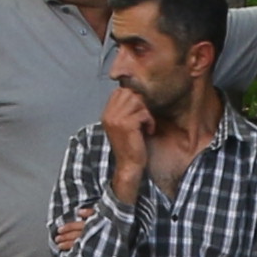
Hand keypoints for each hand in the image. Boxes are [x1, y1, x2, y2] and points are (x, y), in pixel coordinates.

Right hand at [100, 81, 155, 205]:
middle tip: (144, 118)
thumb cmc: (130, 146)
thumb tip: (137, 93)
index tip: (139, 111)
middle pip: (129, 93)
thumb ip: (125, 110)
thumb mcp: (123, 126)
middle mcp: (109, 115)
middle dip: (141, 104)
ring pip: (137, 101)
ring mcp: (116, 119)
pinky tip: (149, 131)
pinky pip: (144, 113)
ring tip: (146, 124)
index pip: (119, 91)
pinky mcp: (127, 125)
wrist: (129, 165)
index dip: (133, 97)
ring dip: (146, 112)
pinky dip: (150, 121)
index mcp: (106, 114)